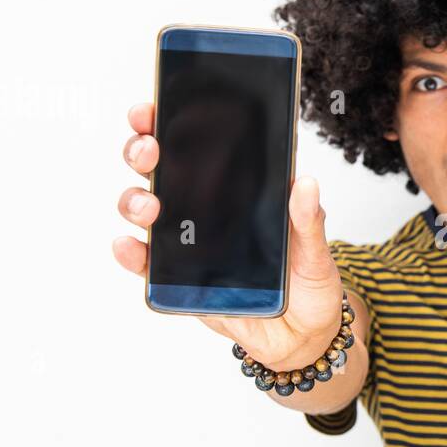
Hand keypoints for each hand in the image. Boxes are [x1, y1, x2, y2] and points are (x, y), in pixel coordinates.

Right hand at [112, 101, 346, 369]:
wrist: (301, 339)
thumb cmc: (308, 288)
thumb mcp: (316, 253)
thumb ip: (308, 222)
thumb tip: (305, 184)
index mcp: (238, 191)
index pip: (198, 147)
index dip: (168, 123)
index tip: (154, 107)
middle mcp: (206, 210)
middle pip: (159, 170)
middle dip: (143, 151)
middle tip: (150, 149)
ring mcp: (188, 243)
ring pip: (145, 210)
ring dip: (136, 200)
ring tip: (150, 205)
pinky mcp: (179, 279)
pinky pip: (146, 263)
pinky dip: (132, 253)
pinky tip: (130, 245)